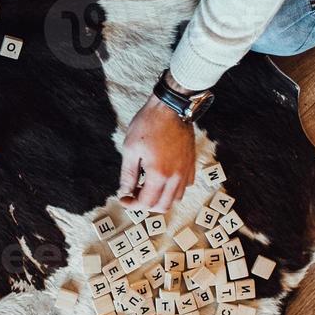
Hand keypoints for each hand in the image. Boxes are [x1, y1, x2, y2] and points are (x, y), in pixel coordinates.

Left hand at [118, 95, 194, 211]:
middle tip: (134, 193)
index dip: (132, 204)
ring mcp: (186, 171)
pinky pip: (185, 186)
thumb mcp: (130, 149)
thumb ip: (128, 175)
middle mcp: (175, 177)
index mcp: (158, 174)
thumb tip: (125, 192)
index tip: (123, 198)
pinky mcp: (191, 164)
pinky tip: (163, 179)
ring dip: (161, 198)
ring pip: (176, 199)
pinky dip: (174, 189)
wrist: (170, 108)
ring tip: (148, 186)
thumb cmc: (148, 125)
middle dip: (146, 205)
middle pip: (163, 206)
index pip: (146, 203)